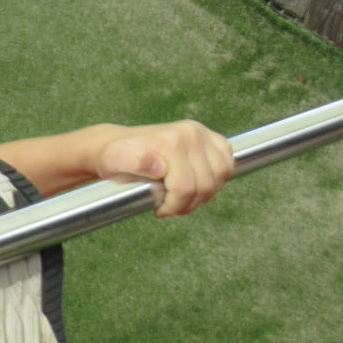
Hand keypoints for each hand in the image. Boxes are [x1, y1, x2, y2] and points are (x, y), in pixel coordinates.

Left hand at [96, 120, 234, 216]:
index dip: (173, 206)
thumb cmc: (115, 159)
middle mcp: (190, 133)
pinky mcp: (211, 138)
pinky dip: (216, 179)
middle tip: (169, 206)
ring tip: (181, 197)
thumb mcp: (115, 162)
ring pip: (219, 177)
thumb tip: (160, 167)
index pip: (185, 188)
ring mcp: (202, 134)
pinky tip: (196, 184)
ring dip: (202, 195)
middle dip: (187, 203)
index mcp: (171, 142)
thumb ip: (135, 163)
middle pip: (205, 185)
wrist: (116, 145)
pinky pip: (227, 164)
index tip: (159, 209)